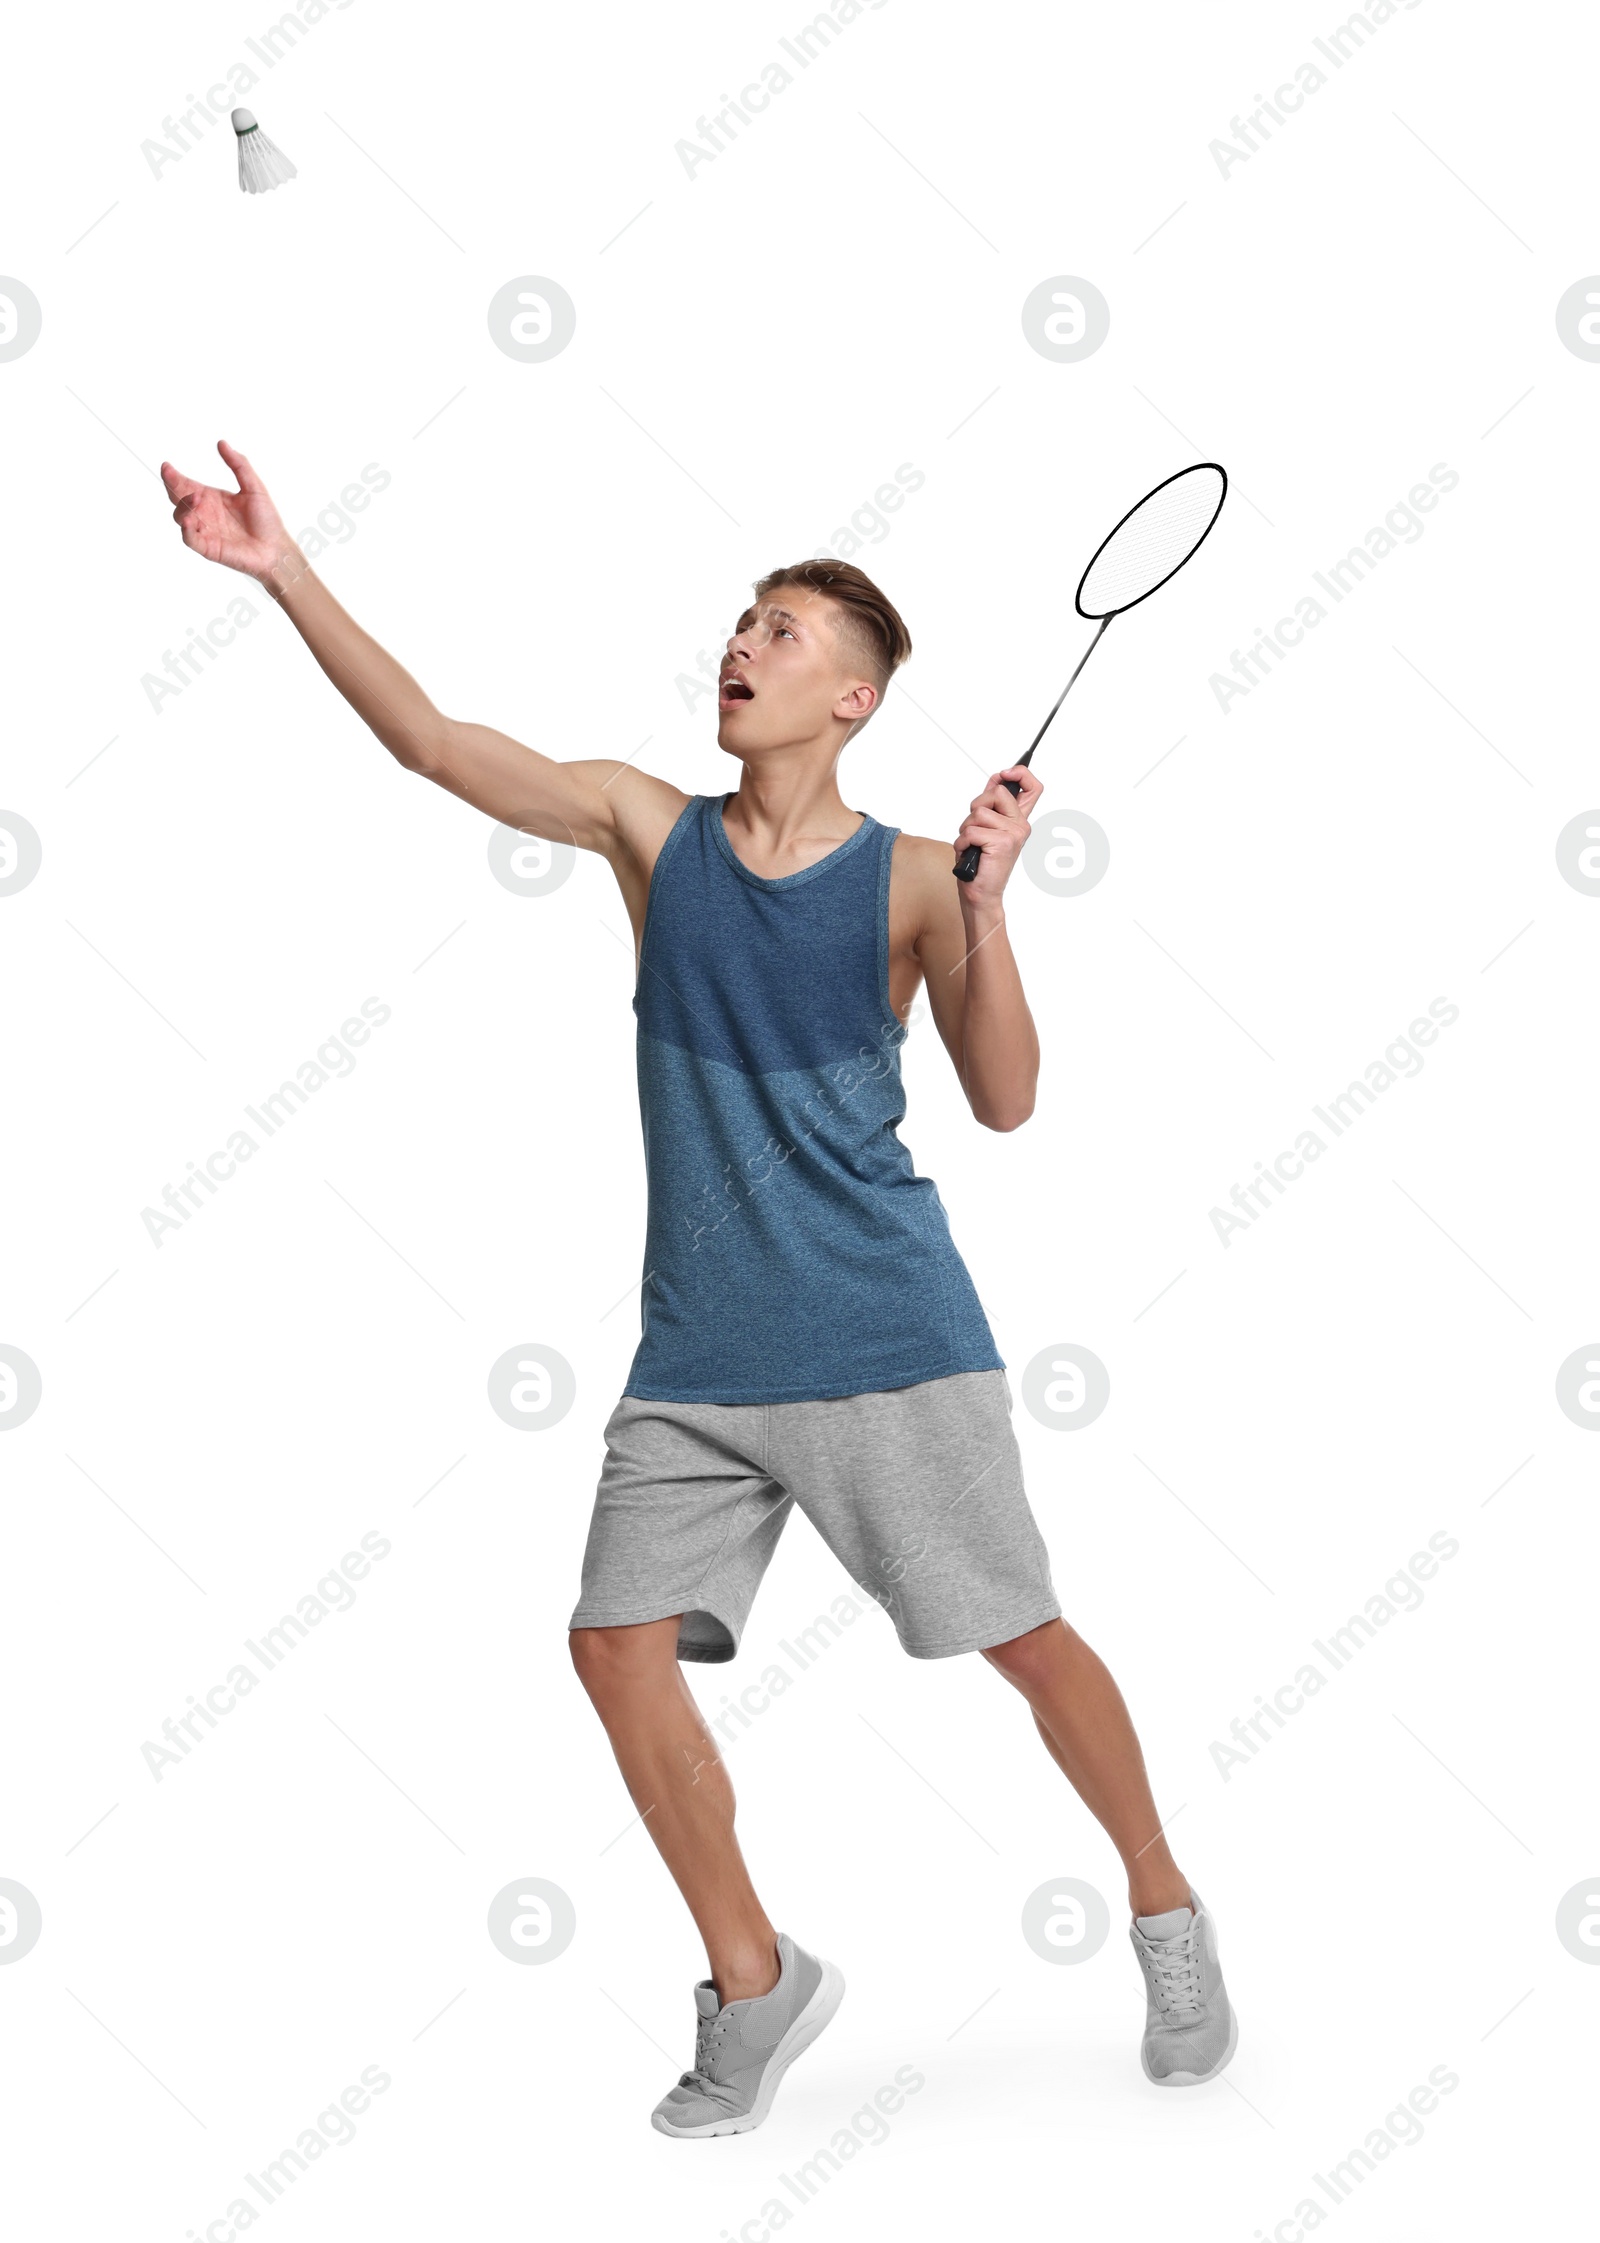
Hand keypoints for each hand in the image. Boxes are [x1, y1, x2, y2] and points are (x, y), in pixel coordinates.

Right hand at [159, 440, 299, 587]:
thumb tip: (221, 443)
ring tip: (196, 499)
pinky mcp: (208, 548)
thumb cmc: (267, 520)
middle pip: (178, 498)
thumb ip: (238, 465)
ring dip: (183, 507)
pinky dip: (186, 530)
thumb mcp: (253, 487)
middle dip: (173, 487)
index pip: (185, 485)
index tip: (166, 466)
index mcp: (211, 498)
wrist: (277, 549)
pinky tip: (189, 521)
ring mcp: (205, 531)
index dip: (174, 476)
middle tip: (172, 476)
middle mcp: (204, 513)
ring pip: (180, 517)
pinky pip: (190, 539)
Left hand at [953, 765, 1041, 905]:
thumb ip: (991, 805)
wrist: (982, 895)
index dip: (1020, 773)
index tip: (1004, 774)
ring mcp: (1014, 834)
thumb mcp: (985, 829)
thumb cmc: (981, 865)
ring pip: (979, 813)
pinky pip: (971, 831)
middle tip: (976, 829)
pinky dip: (962, 843)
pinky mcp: (1002, 843)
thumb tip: (996, 779)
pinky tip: (970, 854)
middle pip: (997, 792)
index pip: (1032, 787)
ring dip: (966, 829)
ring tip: (972, 846)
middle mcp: (1021, 826)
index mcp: (1019, 821)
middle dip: (977, 806)